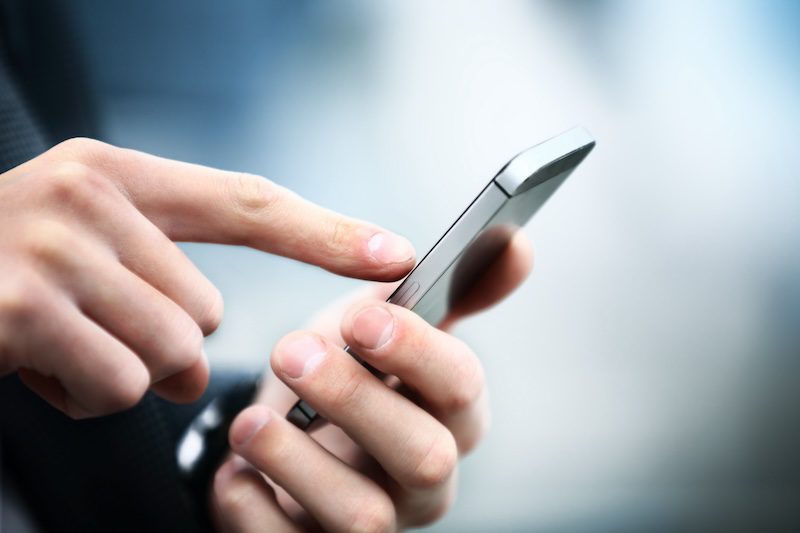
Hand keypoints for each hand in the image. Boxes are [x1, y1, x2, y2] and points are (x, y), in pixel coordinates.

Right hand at [0, 138, 414, 417]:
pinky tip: (33, 365)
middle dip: (162, 342)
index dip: (328, 233)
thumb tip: (209, 355)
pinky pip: (120, 387)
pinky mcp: (26, 309)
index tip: (395, 253)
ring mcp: (56, 249)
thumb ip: (161, 276)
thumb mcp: (82, 246)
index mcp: (118, 177)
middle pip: (205, 310)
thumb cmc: (1, 271)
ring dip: (123, 372)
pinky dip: (84, 397)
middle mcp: (90, 198)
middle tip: (91, 326)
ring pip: (170, 355)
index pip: (248, 203)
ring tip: (59, 343)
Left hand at [212, 232, 532, 531]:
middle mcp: (424, 479)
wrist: (294, 433)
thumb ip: (447, 288)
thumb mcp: (390, 323)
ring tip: (251, 422)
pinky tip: (235, 473)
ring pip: (363, 517)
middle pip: (425, 457)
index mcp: (449, 415)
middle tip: (292, 352)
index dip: (417, 353)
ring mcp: (375, 521)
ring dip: (299, 461)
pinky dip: (253, 509)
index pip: (463, 390)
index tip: (361, 317)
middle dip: (357, 401)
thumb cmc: (351, 374)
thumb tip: (515, 243)